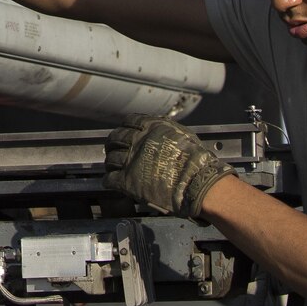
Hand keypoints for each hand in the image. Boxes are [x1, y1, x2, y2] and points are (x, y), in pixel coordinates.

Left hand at [103, 115, 232, 216]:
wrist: (197, 182)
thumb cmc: (196, 160)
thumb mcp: (183, 135)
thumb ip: (167, 131)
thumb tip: (161, 131)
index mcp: (150, 127)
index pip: (129, 122)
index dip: (125, 129)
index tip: (124, 134)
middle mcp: (136, 140)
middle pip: (115, 139)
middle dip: (113, 144)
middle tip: (113, 150)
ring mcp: (130, 160)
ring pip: (111, 159)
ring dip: (111, 164)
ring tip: (112, 168)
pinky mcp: (127, 180)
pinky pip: (110, 179)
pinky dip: (109, 181)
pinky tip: (111, 183)